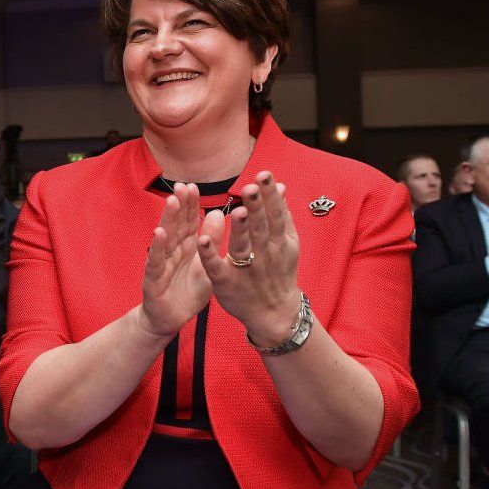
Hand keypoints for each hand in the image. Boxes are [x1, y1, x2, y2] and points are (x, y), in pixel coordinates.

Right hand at [139, 183, 212, 340]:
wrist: (170, 319)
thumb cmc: (187, 292)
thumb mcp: (206, 266)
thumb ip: (212, 242)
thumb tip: (218, 213)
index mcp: (187, 247)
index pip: (189, 222)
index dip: (191, 205)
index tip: (194, 186)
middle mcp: (172, 251)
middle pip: (177, 225)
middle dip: (180, 205)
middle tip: (183, 186)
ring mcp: (161, 263)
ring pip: (165, 238)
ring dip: (168, 219)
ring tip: (172, 201)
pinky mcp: (153, 279)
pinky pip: (155, 261)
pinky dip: (157, 247)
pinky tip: (158, 233)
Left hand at [197, 171, 300, 345]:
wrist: (274, 313)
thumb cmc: (277, 271)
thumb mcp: (285, 244)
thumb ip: (280, 215)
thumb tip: (281, 186)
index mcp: (279, 241)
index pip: (275, 215)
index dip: (270, 196)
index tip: (264, 175)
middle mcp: (265, 254)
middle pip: (260, 227)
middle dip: (255, 207)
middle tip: (250, 186)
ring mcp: (245, 268)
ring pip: (241, 246)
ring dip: (238, 229)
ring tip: (235, 211)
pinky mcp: (226, 282)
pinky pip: (216, 267)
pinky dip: (210, 254)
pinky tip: (203, 240)